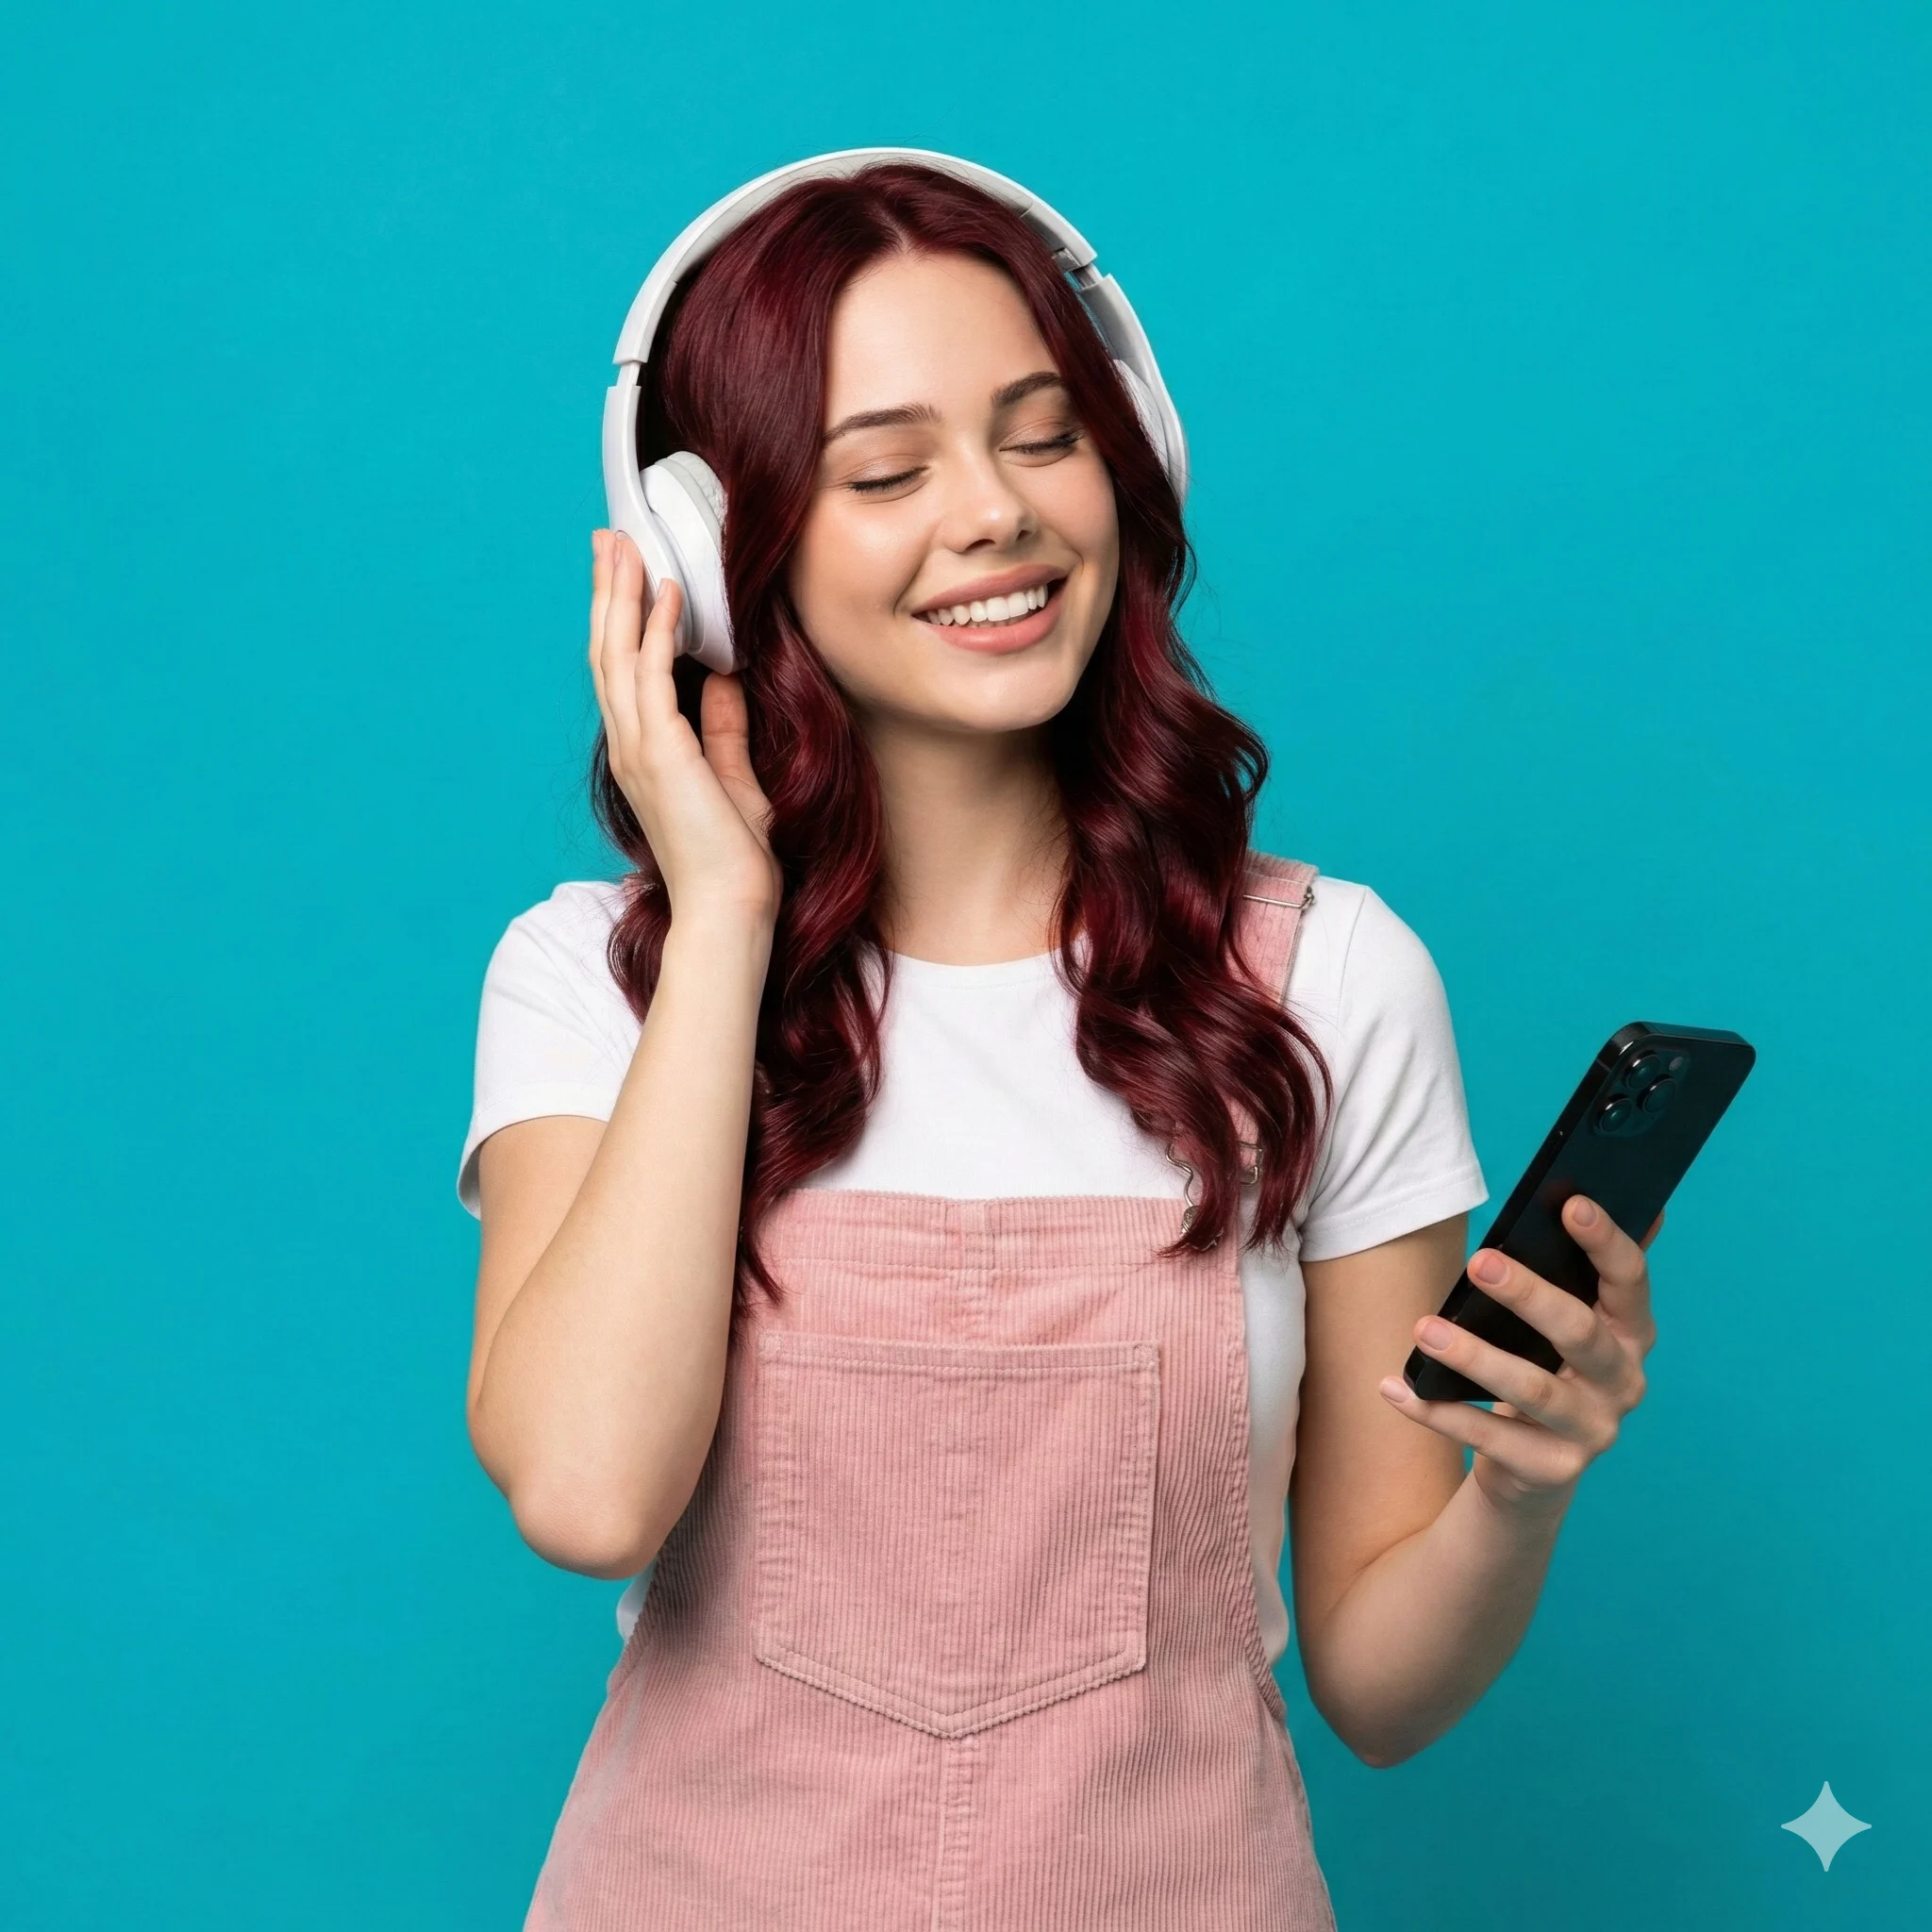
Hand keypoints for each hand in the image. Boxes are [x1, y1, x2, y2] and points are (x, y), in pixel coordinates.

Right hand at [589, 531, 780, 928]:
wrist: (729, 911)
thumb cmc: (734, 861)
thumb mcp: (734, 780)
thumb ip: (723, 730)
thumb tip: (724, 681)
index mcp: (644, 753)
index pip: (624, 670)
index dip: (621, 617)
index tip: (626, 571)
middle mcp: (630, 746)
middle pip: (608, 651)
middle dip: (608, 590)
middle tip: (609, 537)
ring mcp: (639, 749)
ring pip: (618, 655)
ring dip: (622, 596)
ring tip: (626, 546)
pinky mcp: (660, 754)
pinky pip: (652, 678)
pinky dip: (657, 632)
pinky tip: (667, 593)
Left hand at [1378, 1198, 1661, 1519]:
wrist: (1535, 1467)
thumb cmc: (1546, 1366)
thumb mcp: (1567, 1319)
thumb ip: (1574, 1267)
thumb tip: (1579, 1188)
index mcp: (1631, 1333)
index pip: (1630, 1281)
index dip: (1606, 1243)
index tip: (1570, 1204)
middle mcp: (1623, 1382)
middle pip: (1580, 1333)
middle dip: (1531, 1295)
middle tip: (1480, 1261)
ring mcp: (1592, 1431)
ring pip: (1532, 1389)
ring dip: (1474, 1357)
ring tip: (1425, 1329)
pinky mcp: (1551, 1470)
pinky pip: (1486, 1438)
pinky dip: (1435, 1412)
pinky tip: (1395, 1386)